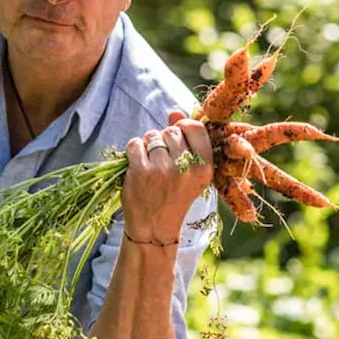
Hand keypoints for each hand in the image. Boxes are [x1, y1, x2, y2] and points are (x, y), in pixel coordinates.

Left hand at [121, 110, 212, 244]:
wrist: (154, 227)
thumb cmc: (174, 197)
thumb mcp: (190, 174)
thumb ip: (187, 140)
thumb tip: (174, 112)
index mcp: (204, 168)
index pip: (195, 128)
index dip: (184, 127)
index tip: (178, 139)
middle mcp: (186, 168)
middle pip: (172, 131)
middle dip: (165, 140)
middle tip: (163, 161)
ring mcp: (162, 169)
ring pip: (152, 136)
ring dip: (148, 146)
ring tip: (151, 165)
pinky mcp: (140, 172)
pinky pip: (135, 143)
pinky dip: (134, 151)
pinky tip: (138, 166)